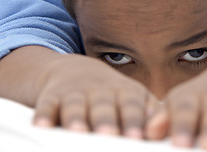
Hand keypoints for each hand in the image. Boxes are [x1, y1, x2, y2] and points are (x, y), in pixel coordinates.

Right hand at [33, 54, 156, 138]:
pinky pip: (46, 105)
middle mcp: (99, 91)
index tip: (137, 137)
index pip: (131, 105)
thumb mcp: (134, 96)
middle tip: (108, 136)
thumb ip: (150, 112)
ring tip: (77, 131)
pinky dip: (43, 115)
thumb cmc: (112, 92)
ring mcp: (75, 92)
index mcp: (124, 92)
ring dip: (76, 118)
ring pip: (75, 105)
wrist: (75, 70)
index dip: (133, 119)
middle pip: (103, 105)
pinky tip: (41, 126)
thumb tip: (164, 130)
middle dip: (105, 120)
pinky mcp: (52, 96)